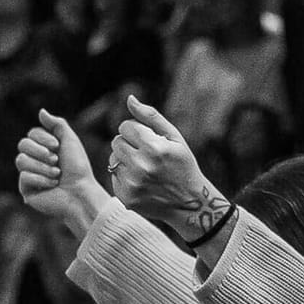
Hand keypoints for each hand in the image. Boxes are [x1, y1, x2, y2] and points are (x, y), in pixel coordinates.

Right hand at [15, 107, 107, 231]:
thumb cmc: (78, 168)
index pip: (31, 134)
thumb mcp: (70, 141)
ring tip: (57, 174)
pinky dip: (41, 179)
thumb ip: (57, 124)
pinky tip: (52, 185)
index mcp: (44, 148)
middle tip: (56, 160)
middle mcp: (34, 160)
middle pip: (22, 145)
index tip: (57, 146)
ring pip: (21, 160)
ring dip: (43, 167)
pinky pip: (24, 177)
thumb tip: (41, 111)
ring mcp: (29, 174)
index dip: (43, 138)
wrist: (80, 192)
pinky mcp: (26, 189)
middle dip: (41, 152)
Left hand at [107, 94, 222, 234]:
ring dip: (125, 159)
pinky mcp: (126, 197)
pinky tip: (141, 181)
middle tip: (146, 154)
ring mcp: (132, 184)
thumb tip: (129, 99)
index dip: (136, 131)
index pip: (125, 126)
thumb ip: (151, 116)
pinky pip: (113, 176)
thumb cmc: (183, 166)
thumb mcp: (175, 138)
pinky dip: (124, 176)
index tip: (148, 140)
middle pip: (116, 141)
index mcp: (154, 147)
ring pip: (113, 158)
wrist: (190, 204)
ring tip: (143, 167)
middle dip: (129, 144)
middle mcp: (141, 166)